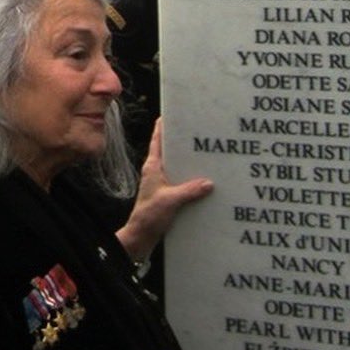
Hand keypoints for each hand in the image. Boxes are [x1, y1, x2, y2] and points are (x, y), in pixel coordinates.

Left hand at [116, 118, 212, 260]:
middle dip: (183, 141)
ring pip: (177, 165)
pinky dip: (192, 177)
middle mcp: (157, 172)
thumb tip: (209, 182)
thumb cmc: (148, 216)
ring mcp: (162, 183)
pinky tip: (206, 180)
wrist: (141, 237)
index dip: (164, 125)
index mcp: (153, 167)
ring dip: (189, 160)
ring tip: (207, 154)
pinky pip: (182, 180)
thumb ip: (189, 190)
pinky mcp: (168, 194)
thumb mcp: (170, 201)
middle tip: (199, 132)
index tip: (174, 112)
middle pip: (170, 150)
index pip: (157, 139)